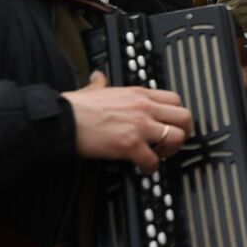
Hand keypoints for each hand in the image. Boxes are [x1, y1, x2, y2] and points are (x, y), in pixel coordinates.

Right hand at [62, 72, 193, 173]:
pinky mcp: (130, 144)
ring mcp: (139, 126)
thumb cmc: (75, 107)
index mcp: (138, 93)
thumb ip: (100, 84)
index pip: (175, 99)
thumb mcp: (94, 88)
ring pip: (176, 137)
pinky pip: (153, 160)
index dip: (178, 114)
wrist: (62, 119)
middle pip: (184, 117)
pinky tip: (143, 168)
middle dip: (184, 132)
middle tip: (174, 142)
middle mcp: (144, 107)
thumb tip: (98, 78)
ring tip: (159, 155)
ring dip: (171, 150)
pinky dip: (151, 167)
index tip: (172, 124)